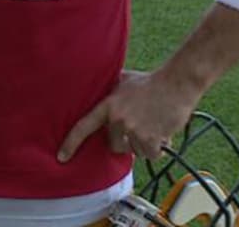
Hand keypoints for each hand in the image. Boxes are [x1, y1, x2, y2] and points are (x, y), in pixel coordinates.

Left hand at [57, 69, 199, 161]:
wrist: (176, 83)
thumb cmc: (150, 82)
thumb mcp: (123, 80)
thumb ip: (109, 89)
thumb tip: (97, 85)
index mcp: (108, 106)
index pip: (84, 126)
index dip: (71, 143)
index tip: (61, 157)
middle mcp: (118, 119)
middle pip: (115, 146)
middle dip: (126, 142)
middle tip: (139, 129)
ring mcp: (134, 130)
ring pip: (136, 151)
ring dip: (145, 144)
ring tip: (153, 125)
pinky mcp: (150, 138)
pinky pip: (151, 155)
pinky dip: (158, 149)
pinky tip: (162, 133)